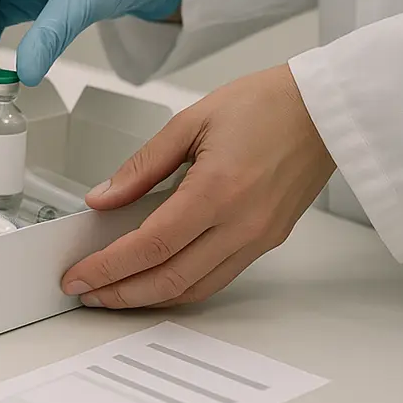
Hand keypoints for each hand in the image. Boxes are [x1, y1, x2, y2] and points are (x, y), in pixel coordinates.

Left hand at [61, 64, 335, 307]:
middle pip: (170, 278)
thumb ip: (142, 166)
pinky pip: (218, 278)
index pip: (150, 246)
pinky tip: (156, 279)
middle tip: (85, 292)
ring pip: (195, 288)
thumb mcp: (190, 121)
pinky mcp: (267, 240)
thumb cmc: (267, 104)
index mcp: (217, 190)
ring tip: (112, 291)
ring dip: (149, 297)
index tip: (78, 275)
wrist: (324, 109)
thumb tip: (104, 198)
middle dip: (121, 292)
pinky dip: (181, 286)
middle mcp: (241, 224)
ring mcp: (258, 237)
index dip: (108, 267)